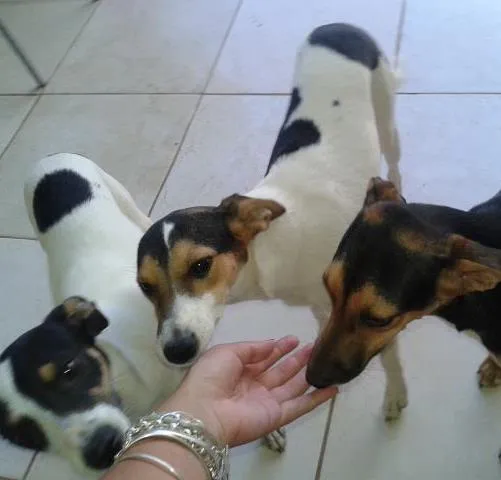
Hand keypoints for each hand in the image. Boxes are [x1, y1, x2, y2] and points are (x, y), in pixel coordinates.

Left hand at [159, 336, 337, 446]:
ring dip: (307, 373)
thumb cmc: (211, 376)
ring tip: (323, 357)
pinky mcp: (276, 417)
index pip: (263, 357)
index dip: (279, 348)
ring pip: (292, 386)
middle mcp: (254, 386)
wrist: (204, 411)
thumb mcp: (227, 352)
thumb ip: (252, 348)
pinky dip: (317, 399)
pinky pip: (300, 407)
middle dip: (296, 358)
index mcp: (239, 370)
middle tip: (313, 345)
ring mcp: (266, 402)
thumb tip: (272, 343)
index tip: (294, 338)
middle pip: (280, 371)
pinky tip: (332, 388)